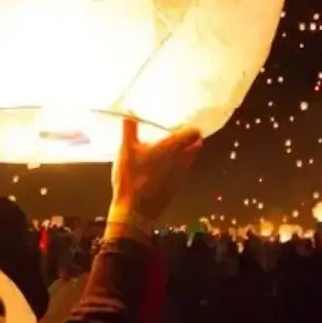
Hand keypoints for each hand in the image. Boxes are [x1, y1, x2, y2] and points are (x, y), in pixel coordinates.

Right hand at [107, 118, 201, 240]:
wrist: (135, 211)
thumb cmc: (131, 177)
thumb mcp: (126, 149)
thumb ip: (129, 129)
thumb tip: (130, 111)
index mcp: (172, 147)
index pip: (193, 133)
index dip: (191, 127)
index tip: (184, 123)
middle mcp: (181, 160)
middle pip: (195, 146)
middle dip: (191, 139)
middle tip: (179, 134)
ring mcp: (180, 175)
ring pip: (190, 159)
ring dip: (185, 153)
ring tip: (170, 148)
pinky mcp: (175, 187)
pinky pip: (181, 171)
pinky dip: (177, 166)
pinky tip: (163, 166)